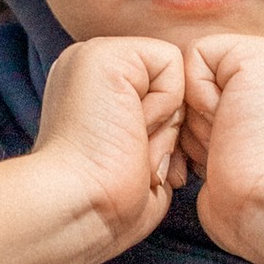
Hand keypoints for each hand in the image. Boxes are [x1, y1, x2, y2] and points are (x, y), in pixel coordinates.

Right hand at [0, 37, 185, 263]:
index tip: (134, 163)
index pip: (162, 94)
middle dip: (167, 131)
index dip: (164, 135)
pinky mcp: (105, 53)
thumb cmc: (106, 206)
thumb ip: (156, 129)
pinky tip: (131, 128)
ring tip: (128, 148)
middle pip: (173, 85)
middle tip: (130, 156)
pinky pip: (172, 63)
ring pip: (175, 75)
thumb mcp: (137, 159)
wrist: (76, 209)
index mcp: (92, 93)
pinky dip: (165, 105)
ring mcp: (93, 56)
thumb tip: (188, 119)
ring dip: (164, 125)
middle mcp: (90, 70)